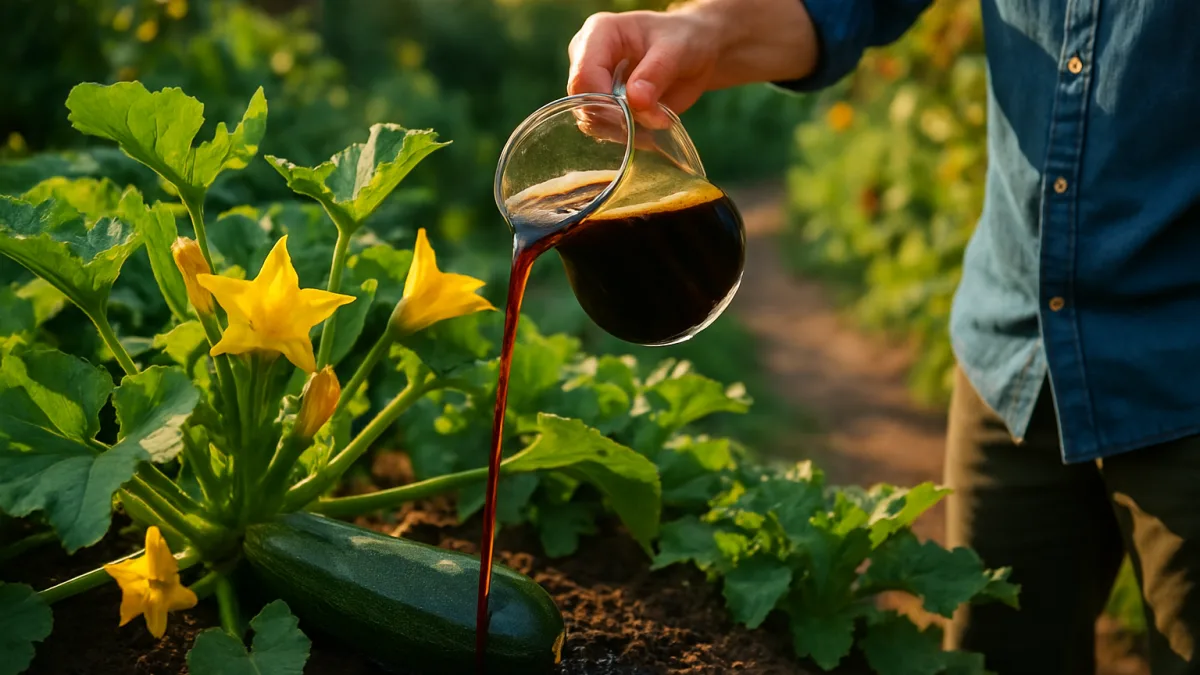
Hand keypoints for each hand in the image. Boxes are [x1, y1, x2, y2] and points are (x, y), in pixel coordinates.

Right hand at [567, 0, 819, 126]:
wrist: (708, 47)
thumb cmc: (694, 39)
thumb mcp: (683, 51)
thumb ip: (657, 74)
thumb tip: (634, 100)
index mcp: (599, 36)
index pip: (580, 76)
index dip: (602, 101)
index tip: (638, 112)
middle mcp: (589, 57)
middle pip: (581, 103)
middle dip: (616, 121)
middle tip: (656, 119)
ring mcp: (595, 84)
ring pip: (591, 123)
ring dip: (626, 133)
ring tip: (662, 118)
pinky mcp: (607, 106)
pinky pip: (608, 134)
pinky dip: (631, 138)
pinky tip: (655, 128)